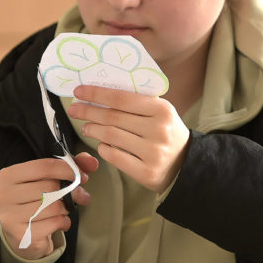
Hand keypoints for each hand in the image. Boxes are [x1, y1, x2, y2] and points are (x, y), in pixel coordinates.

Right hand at [0, 151, 97, 259]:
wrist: (22, 235)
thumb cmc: (36, 201)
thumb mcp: (49, 179)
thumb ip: (71, 166)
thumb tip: (92, 162)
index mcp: (8, 176)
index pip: (43, 167)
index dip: (68, 170)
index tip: (81, 176)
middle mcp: (3, 195)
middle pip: (50, 187)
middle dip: (71, 191)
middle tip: (79, 195)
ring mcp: (9, 216)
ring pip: (53, 206)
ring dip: (66, 208)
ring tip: (64, 209)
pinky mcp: (20, 234)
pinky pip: (53, 223)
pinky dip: (63, 222)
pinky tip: (59, 222)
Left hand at [66, 85, 189, 193]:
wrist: (187, 164)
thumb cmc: (168, 134)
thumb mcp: (161, 113)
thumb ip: (138, 104)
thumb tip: (101, 94)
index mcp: (162, 110)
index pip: (122, 98)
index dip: (97, 93)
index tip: (79, 91)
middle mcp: (158, 130)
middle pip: (113, 117)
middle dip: (89, 111)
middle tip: (75, 109)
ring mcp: (153, 152)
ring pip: (111, 136)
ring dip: (93, 129)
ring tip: (86, 127)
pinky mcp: (146, 172)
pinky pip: (115, 157)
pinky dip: (103, 149)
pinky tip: (101, 145)